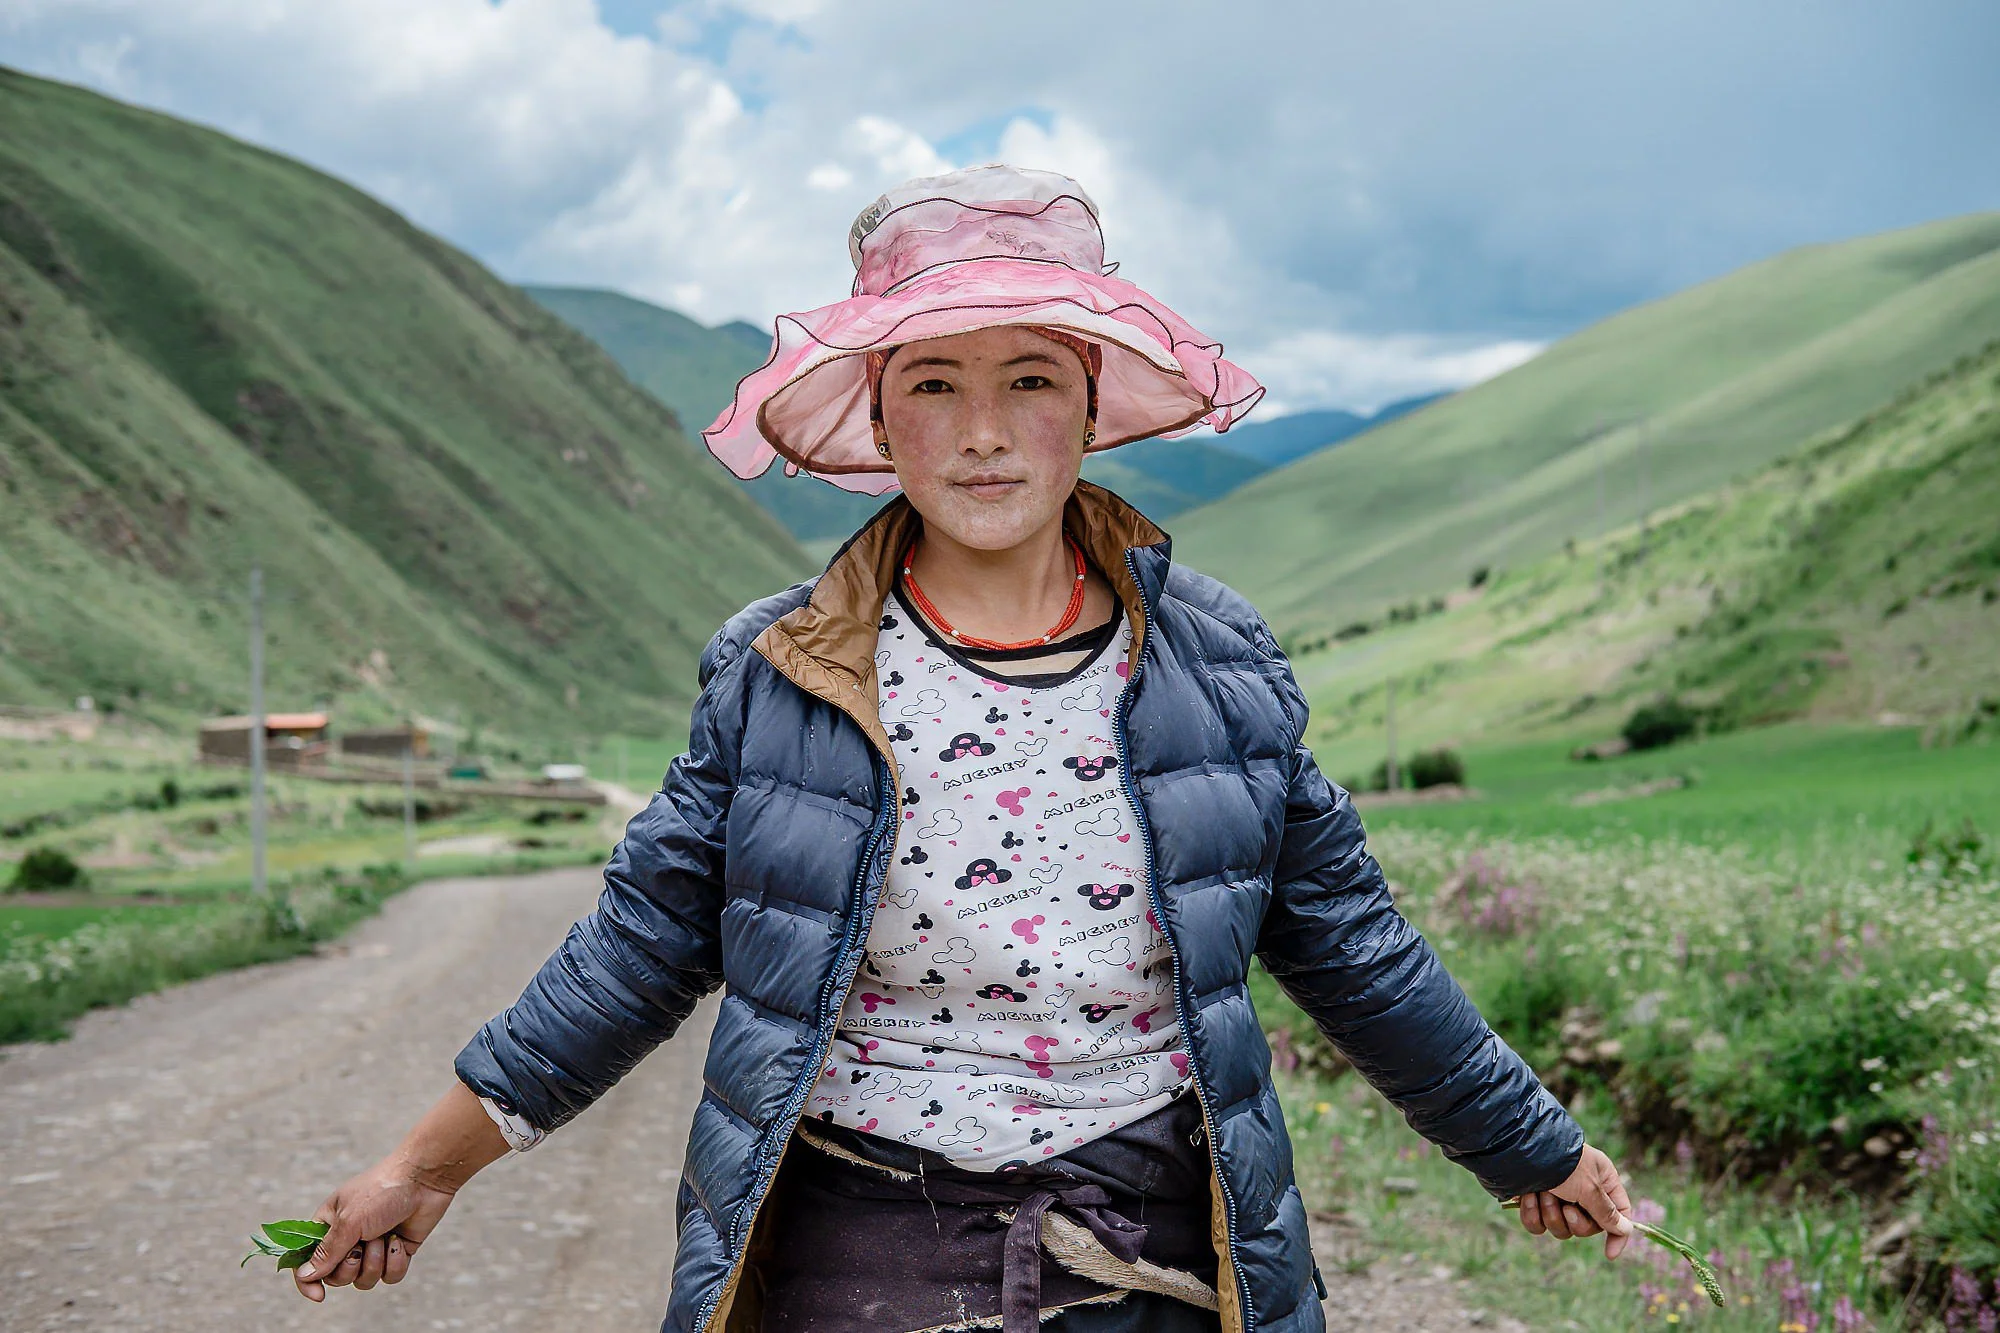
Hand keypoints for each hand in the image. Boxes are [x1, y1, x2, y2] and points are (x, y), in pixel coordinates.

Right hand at [292, 1157, 455, 1301]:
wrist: (424, 1179)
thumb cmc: (381, 1191)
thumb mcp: (349, 1221)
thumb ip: (327, 1252)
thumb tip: (304, 1275)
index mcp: (328, 1226)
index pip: (307, 1261)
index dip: (308, 1282)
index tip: (319, 1295)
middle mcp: (348, 1238)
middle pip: (337, 1277)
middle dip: (351, 1267)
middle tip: (361, 1246)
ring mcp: (373, 1246)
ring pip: (365, 1280)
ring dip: (375, 1263)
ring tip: (384, 1237)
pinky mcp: (396, 1251)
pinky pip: (390, 1276)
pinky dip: (395, 1262)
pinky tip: (400, 1240)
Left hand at [1513, 1144, 1633, 1259]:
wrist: (1519, 1149)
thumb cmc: (1561, 1163)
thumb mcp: (1589, 1188)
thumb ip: (1607, 1212)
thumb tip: (1625, 1229)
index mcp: (1602, 1180)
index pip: (1619, 1213)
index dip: (1617, 1235)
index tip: (1609, 1254)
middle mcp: (1582, 1189)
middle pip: (1588, 1227)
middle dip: (1575, 1221)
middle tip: (1566, 1207)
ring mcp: (1557, 1196)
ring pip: (1561, 1228)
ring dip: (1552, 1215)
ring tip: (1544, 1194)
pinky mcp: (1534, 1201)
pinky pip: (1538, 1225)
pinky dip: (1533, 1214)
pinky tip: (1528, 1197)